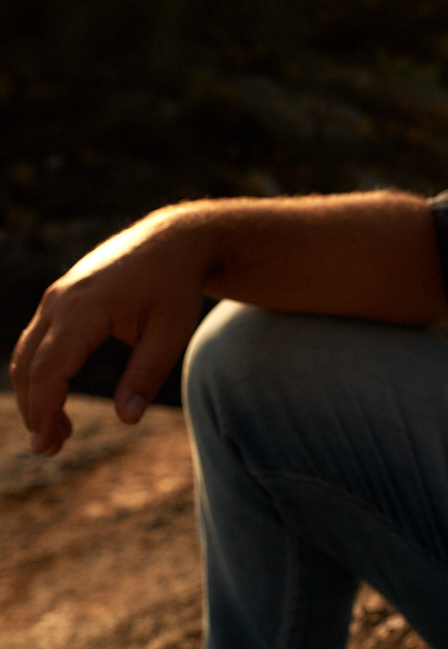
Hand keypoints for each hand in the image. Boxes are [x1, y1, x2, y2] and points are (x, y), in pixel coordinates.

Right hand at [9, 210, 206, 454]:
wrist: (173, 241)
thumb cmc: (176, 286)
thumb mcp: (172, 330)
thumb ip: (148, 373)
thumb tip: (128, 418)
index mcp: (85, 308)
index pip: (50, 368)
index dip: (43, 409)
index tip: (46, 443)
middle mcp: (60, 301)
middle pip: (30, 365)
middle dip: (35, 410)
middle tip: (50, 449)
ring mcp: (57, 297)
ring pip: (28, 353)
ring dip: (35, 394)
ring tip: (57, 433)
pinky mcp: (61, 299)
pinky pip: (39, 341)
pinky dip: (41, 372)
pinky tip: (58, 398)